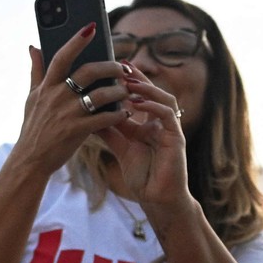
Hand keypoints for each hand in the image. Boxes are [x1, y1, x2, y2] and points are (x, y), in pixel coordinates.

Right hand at [8, 26, 130, 177]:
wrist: (30, 160)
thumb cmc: (33, 127)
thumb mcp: (31, 97)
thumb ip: (36, 71)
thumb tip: (33, 46)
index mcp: (46, 87)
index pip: (61, 57)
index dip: (76, 41)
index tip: (92, 27)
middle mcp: (56, 97)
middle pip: (87, 72)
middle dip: (110, 67)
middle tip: (124, 69)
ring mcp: (66, 115)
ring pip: (100, 95)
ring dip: (119, 92)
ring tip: (128, 91)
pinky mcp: (76, 132)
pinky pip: (104, 119)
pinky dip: (117, 115)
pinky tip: (125, 113)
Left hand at [99, 74, 193, 230]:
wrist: (156, 197)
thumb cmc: (141, 173)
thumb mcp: (119, 146)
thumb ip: (107, 129)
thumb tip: (86, 110)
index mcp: (147, 122)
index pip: (139, 95)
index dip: (127, 80)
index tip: (111, 66)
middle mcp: (160, 121)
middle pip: (152, 92)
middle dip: (138, 78)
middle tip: (120, 65)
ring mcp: (170, 128)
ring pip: (164, 99)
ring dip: (146, 89)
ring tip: (128, 81)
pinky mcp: (176, 138)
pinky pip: (167, 116)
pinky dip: (152, 107)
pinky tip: (137, 103)